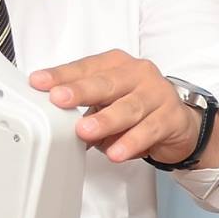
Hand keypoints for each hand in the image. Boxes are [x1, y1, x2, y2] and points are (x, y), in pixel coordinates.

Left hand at [31, 52, 199, 164]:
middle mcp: (138, 74)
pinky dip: (132, 142)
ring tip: (85, 132)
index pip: (87, 67)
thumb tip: (56, 125)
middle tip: (59, 99)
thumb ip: (84, 109)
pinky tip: (117, 152)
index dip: (62, 75)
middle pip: (108, 82)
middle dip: (81, 91)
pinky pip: (150, 130)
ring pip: (129, 107)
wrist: (179, 124)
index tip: (39, 82)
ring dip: (106, 120)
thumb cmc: (138, 108)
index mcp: (117, 65)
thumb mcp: (108, 103)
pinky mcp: (171, 117)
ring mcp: (157, 94)